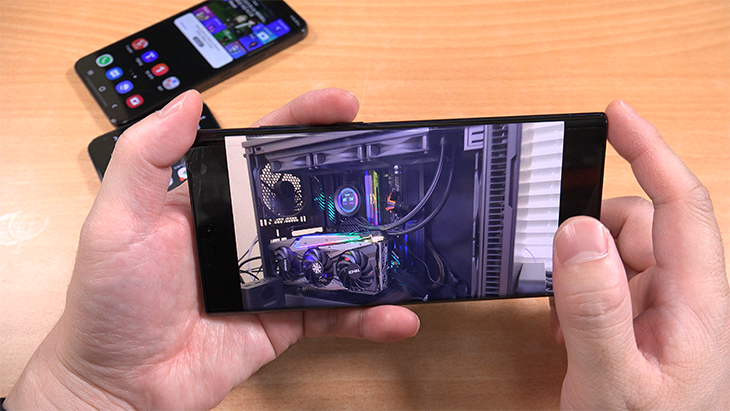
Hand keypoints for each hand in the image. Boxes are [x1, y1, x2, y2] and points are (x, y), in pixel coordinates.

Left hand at [5, 89, 419, 409]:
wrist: (122, 385)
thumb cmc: (111, 302)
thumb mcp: (117, 221)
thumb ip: (146, 158)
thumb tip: (188, 102)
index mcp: (215, 200)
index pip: (266, 148)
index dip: (305, 122)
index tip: (344, 105)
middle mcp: (249, 233)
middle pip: (311, 194)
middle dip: (352, 176)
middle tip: (391, 165)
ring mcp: (272, 277)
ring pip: (333, 253)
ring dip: (372, 246)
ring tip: (408, 236)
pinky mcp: (285, 320)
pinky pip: (335, 314)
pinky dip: (368, 316)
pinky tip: (397, 315)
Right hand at [550, 101, 729, 408]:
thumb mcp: (612, 380)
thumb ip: (593, 309)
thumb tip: (576, 231)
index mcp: (695, 302)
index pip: (680, 206)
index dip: (650, 152)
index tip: (615, 115)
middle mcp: (682, 297)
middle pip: (639, 223)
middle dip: (591, 234)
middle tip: (557, 272)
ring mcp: (659, 310)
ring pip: (615, 250)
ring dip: (579, 269)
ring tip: (563, 316)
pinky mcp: (637, 322)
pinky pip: (603, 279)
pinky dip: (575, 290)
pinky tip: (567, 328)